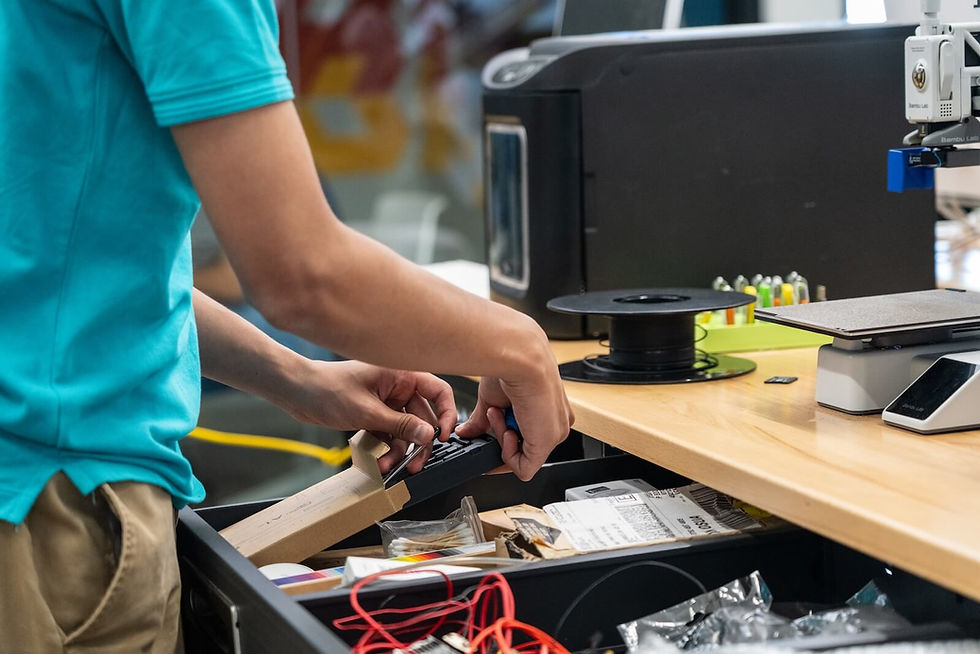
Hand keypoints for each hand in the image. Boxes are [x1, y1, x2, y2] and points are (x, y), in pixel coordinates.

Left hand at [281, 360, 456, 474]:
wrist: (297, 392)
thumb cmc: (328, 389)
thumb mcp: (368, 412)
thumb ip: (401, 425)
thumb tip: (429, 435)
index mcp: (402, 375)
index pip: (439, 392)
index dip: (446, 414)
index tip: (444, 437)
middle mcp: (398, 387)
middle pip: (423, 417)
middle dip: (418, 443)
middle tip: (415, 464)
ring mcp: (386, 402)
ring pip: (406, 431)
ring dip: (399, 451)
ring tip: (388, 468)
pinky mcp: (375, 414)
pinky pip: (390, 435)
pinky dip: (386, 449)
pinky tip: (378, 463)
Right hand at [455, 349, 573, 480]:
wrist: (519, 356)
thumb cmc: (511, 363)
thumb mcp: (492, 398)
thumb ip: (482, 421)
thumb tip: (466, 432)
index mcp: (547, 409)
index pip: (526, 435)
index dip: (503, 435)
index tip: (487, 430)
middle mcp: (555, 422)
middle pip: (523, 447)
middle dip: (500, 433)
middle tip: (492, 414)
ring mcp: (554, 434)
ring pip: (522, 456)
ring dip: (501, 438)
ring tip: (497, 414)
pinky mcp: (547, 444)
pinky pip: (524, 468)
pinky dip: (507, 456)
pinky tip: (505, 432)